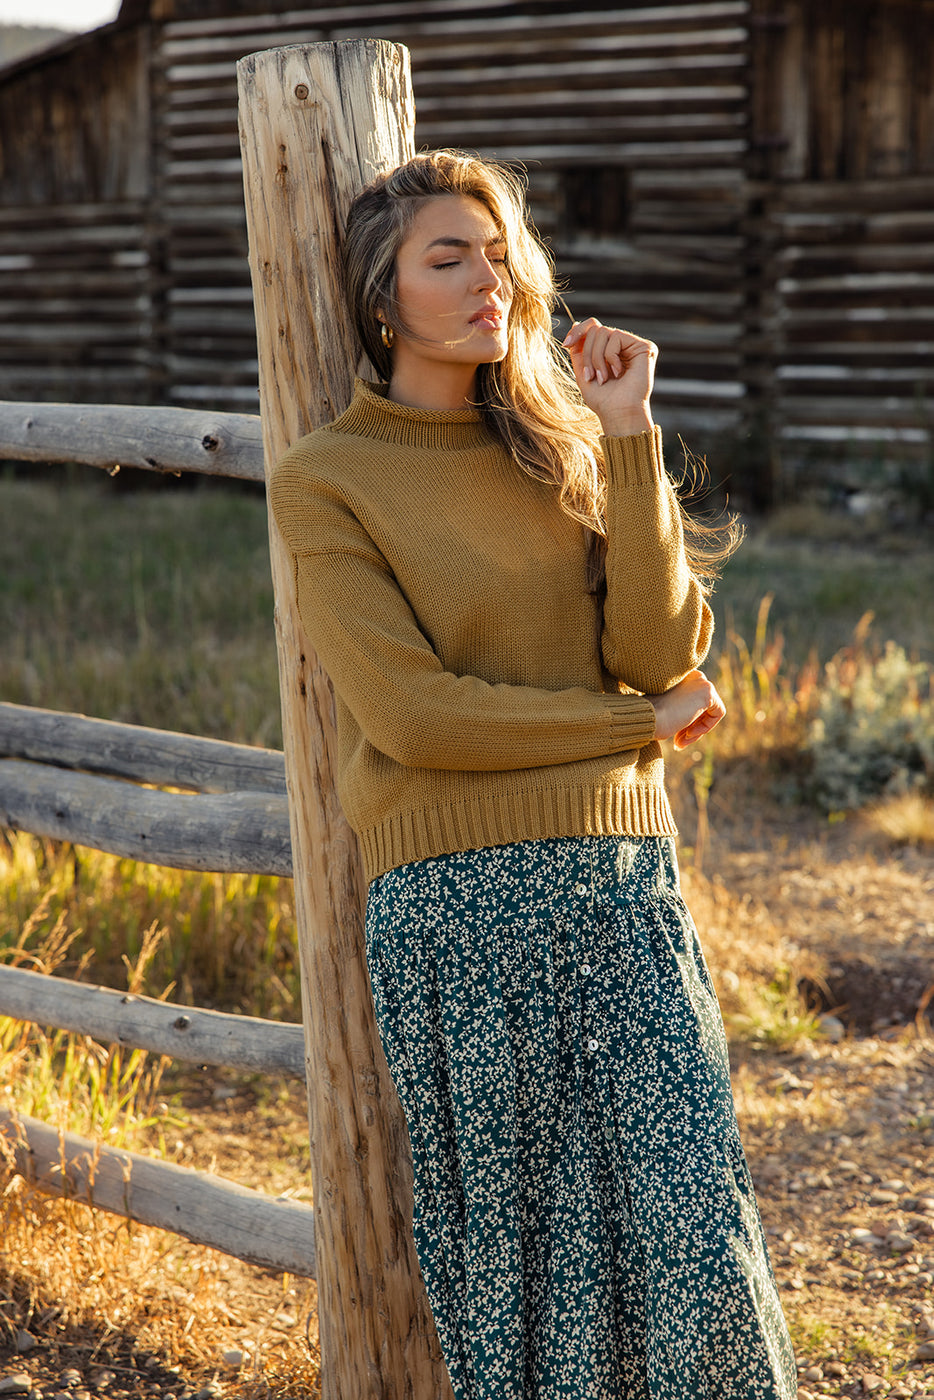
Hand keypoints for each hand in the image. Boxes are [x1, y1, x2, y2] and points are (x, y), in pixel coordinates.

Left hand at [562, 317, 656, 435]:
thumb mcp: (583, 372)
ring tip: (604, 378)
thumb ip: (579, 350)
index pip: (593, 327)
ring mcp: (634, 345)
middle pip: (596, 329)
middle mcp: (622, 346)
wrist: (618, 414)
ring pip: (604, 332)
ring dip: (597, 358)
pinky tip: (619, 373)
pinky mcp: (645, 346)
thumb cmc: (603, 400)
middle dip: (588, 354)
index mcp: (609, 351)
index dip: (578, 331)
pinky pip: (616, 337)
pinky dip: (610, 357)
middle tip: (590, 376)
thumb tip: (575, 323)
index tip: (566, 345)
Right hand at [648, 669, 725, 749]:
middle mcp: (690, 674)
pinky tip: (689, 733)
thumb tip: (690, 724)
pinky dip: (706, 726)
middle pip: (701, 706)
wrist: (647, 717)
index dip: (684, 722)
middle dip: (690, 727)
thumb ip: (679, 710)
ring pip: (709, 711)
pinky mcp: (708, 691)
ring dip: (696, 730)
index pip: (691, 702)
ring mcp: (700, 680)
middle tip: (677, 743)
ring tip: (680, 742)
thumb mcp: (664, 711)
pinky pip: (718, 712)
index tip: (673, 736)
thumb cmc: (649, 718)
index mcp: (678, 677)